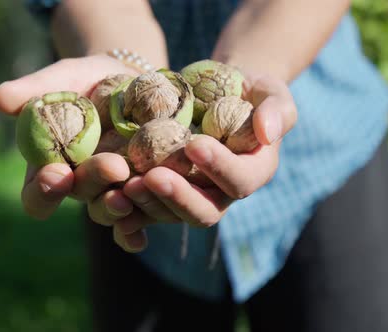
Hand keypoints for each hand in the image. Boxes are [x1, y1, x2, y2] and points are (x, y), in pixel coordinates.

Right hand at [0, 55, 145, 250]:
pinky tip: (144, 233)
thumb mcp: (60, 80)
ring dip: (120, 205)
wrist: (127, 81)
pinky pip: (139, 215)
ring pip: (111, 208)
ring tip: (134, 190)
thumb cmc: (82, 82)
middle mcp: (80, 186)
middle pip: (81, 196)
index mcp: (51, 167)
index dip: (43, 191)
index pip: (37, 194)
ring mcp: (111, 190)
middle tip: (113, 166)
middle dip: (95, 183)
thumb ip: (33, 91)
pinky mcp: (142, 189)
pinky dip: (139, 228)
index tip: (53, 174)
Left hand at [116, 73, 297, 247]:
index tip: (194, 144)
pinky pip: (145, 213)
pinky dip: (128, 213)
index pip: (239, 181)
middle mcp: (221, 193)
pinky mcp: (162, 193)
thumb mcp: (270, 90)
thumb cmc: (247, 90)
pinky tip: (110, 200)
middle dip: (177, 197)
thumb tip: (269, 132)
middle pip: (204, 211)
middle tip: (151, 178)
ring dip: (147, 204)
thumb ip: (277, 109)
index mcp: (252, 173)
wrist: (214, 93)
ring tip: (124, 186)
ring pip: (170, 215)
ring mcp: (190, 196)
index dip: (219, 168)